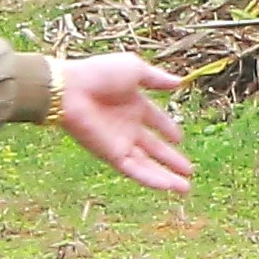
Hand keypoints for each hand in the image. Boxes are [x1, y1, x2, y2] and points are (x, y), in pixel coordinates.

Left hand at [54, 53, 191, 194]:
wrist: (69, 90)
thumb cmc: (98, 74)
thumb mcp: (135, 69)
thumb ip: (158, 78)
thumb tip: (180, 82)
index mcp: (133, 105)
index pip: (155, 121)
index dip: (168, 129)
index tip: (179, 139)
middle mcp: (127, 126)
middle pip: (153, 148)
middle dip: (171, 159)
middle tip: (189, 171)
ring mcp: (120, 142)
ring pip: (147, 164)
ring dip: (166, 177)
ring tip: (185, 188)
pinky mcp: (111, 154)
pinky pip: (134, 170)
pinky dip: (150, 179)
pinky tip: (167, 186)